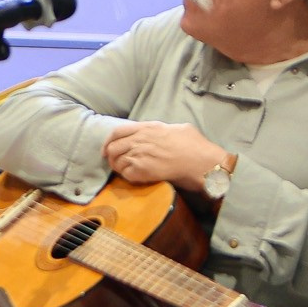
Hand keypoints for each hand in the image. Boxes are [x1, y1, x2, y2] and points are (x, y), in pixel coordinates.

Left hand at [102, 121, 233, 188]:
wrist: (200, 161)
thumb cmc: (195, 145)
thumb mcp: (179, 128)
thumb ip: (165, 129)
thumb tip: (164, 132)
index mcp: (148, 128)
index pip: (117, 131)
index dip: (108, 141)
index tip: (107, 148)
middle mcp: (140, 140)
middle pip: (113, 148)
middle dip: (111, 157)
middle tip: (116, 163)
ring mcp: (139, 155)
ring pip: (117, 162)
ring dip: (119, 169)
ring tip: (126, 172)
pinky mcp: (142, 171)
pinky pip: (125, 174)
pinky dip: (127, 177)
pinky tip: (135, 178)